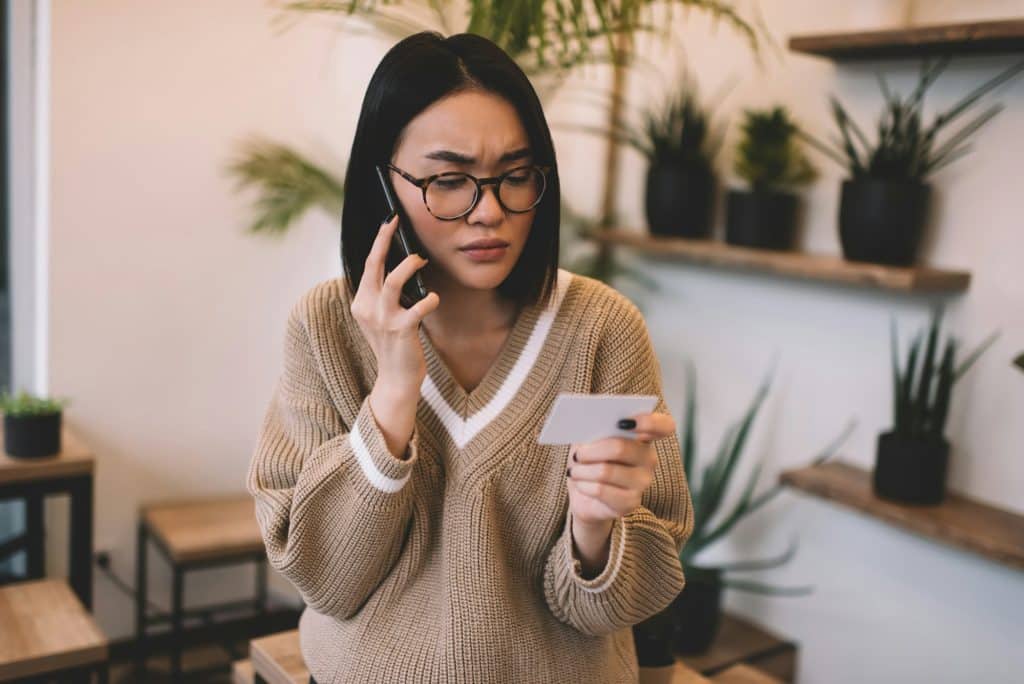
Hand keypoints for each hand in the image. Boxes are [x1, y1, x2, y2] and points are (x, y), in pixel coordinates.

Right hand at [350, 214, 439, 395]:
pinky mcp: (400, 330)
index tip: (389, 222)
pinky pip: (417, 307)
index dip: (378, 241)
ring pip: (392, 281)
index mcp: (361, 302)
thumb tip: (406, 263)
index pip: (368, 265)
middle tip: (395, 222)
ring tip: (420, 259)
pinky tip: (434, 298)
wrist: (396, 378)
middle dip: (383, 239)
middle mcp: (367, 308)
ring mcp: (382, 319)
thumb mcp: (383, 316)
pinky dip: (429, 299)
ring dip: (408, 266)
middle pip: (373, 265)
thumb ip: (386, 294)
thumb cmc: (395, 344)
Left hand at [565, 410, 675, 575]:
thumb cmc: (590, 460)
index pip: (664, 426)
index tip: (624, 422)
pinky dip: (584, 485)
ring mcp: (643, 482)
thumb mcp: (590, 439)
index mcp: (644, 436)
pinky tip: (580, 483)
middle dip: (592, 450)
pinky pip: (601, 490)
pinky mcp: (631, 502)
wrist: (584, 493)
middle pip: (621, 448)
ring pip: (606, 471)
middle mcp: (649, 459)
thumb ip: (596, 428)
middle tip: (578, 454)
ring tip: (574, 471)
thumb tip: (590, 422)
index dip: (649, 422)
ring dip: (583, 470)